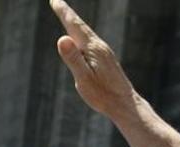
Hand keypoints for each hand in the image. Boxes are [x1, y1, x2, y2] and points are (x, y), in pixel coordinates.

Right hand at [50, 0, 135, 117]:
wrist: (125, 104)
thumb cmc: (102, 94)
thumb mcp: (83, 78)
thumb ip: (73, 58)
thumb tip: (62, 38)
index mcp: (92, 48)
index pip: (74, 27)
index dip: (64, 13)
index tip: (54, 0)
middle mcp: (99, 46)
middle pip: (80, 26)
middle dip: (67, 14)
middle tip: (56, 2)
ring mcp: (103, 52)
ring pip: (86, 33)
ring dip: (74, 22)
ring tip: (66, 16)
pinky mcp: (105, 59)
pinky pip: (89, 41)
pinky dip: (81, 34)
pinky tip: (80, 38)